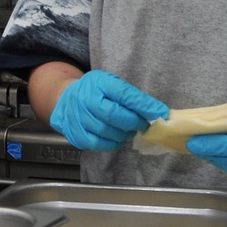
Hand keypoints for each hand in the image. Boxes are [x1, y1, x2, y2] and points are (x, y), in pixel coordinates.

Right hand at [49, 71, 167, 150]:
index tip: (160, 112)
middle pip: (115, 115)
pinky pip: (99, 144)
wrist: (66, 99)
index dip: (144, 105)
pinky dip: (114, 143)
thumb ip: (130, 96)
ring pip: (108, 132)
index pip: (125, 95)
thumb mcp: (111, 84)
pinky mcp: (77, 134)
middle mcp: (86, 99)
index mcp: (99, 83)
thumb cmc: (96, 91)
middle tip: (144, 124)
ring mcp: (79, 118)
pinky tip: (119, 138)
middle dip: (135, 122)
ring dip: (125, 134)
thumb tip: (156, 111)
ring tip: (131, 130)